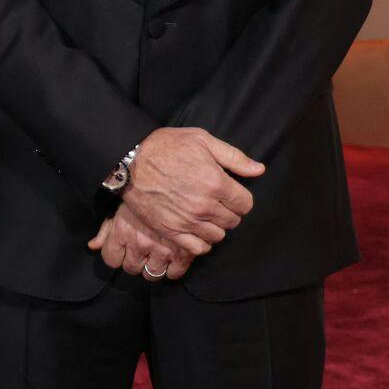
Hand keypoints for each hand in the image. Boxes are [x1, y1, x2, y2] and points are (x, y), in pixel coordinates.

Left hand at [88, 201, 193, 279]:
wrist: (177, 177)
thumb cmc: (146, 191)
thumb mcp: (121, 206)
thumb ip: (106, 229)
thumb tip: (92, 246)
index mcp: (122, 232)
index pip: (111, 259)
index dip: (116, 256)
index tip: (123, 251)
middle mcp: (140, 244)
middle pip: (131, 268)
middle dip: (135, 261)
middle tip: (142, 250)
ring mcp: (162, 249)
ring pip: (152, 274)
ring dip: (153, 266)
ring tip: (157, 254)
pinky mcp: (184, 252)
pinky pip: (175, 273)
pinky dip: (173, 269)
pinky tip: (172, 258)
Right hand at [122, 127, 263, 255]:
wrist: (129, 161)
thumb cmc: (165, 146)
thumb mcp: (201, 140)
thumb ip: (233, 157)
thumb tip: (259, 170)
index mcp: (216, 182)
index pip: (245, 204)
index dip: (240, 197)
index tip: (229, 193)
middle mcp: (204, 206)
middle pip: (233, 220)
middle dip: (228, 211)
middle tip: (215, 201)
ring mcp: (187, 221)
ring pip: (218, 236)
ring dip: (215, 226)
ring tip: (204, 214)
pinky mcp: (171, 230)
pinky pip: (198, 248)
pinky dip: (201, 241)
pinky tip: (195, 228)